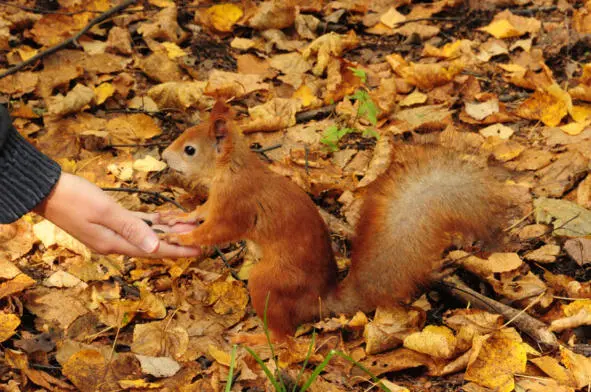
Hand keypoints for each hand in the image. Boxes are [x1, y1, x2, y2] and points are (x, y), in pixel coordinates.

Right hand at [34, 173, 200, 257]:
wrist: (44, 190)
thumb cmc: (72, 197)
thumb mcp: (104, 211)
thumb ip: (131, 227)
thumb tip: (155, 246)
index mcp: (113, 243)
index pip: (153, 250)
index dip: (177, 250)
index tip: (198, 250)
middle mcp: (113, 242)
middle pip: (152, 244)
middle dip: (177, 240)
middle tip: (200, 236)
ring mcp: (109, 233)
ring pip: (145, 234)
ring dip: (166, 231)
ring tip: (188, 226)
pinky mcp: (107, 222)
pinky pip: (135, 224)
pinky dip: (151, 222)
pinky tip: (164, 219)